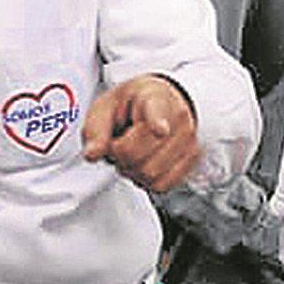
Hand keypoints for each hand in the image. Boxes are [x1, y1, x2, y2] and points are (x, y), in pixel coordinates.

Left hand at [81, 74, 197, 192]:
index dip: (157, 123)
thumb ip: (95, 130)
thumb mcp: (106, 108)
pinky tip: (144, 163)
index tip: (160, 130)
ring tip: (132, 152)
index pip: (157, 111)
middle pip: (137, 155)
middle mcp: (177, 118)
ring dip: (131, 170)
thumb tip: (92, 155)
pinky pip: (163, 186)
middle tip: (118, 143)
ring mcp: (188, 140)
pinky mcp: (191, 160)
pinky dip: (146, 181)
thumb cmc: (132, 104)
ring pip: (150, 174)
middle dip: (118, 156)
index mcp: (153, 98)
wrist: (160, 102)